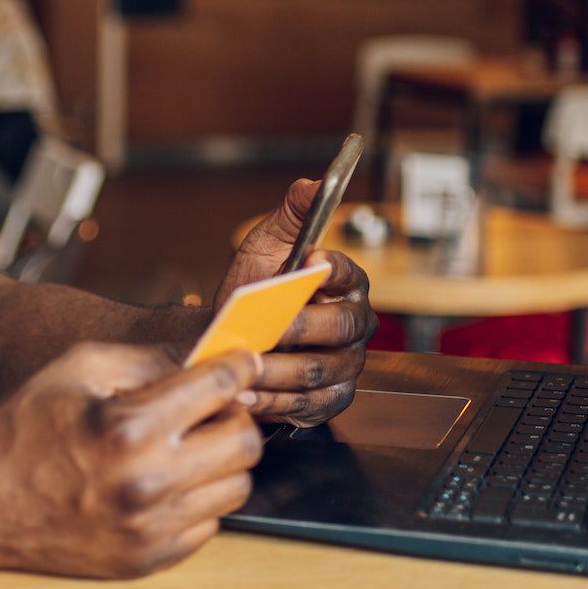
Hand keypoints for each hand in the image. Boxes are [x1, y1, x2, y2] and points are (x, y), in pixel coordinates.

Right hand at [0, 342, 262, 577]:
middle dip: (232, 415)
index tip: (240, 362)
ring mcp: (148, 530)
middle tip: (209, 408)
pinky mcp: (146, 561)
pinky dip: (196, 500)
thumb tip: (211, 358)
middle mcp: (146, 483)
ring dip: (219, 460)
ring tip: (184, 446)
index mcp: (129, 427)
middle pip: (244, 443)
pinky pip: (208, 525)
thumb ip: (150, 357)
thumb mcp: (80, 367)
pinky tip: (163, 482)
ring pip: (235, 487)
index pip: (220, 388)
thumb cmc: (25, 423)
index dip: (237, 366)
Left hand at [217, 179, 376, 427]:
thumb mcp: (267, 243)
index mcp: (346, 283)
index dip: (333, 269)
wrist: (232, 335)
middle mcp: (355, 325)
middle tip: (266, 328)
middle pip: (338, 328)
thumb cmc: (255, 287)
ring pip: (317, 370)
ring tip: (245, 365)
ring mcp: (346, 366)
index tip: (311, 260)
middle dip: (298, 328)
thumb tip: (313, 184)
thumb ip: (292, 213)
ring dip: (278, 370)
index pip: (349, 274)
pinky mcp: (329, 400)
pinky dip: (272, 401)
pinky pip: (306, 404)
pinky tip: (244, 394)